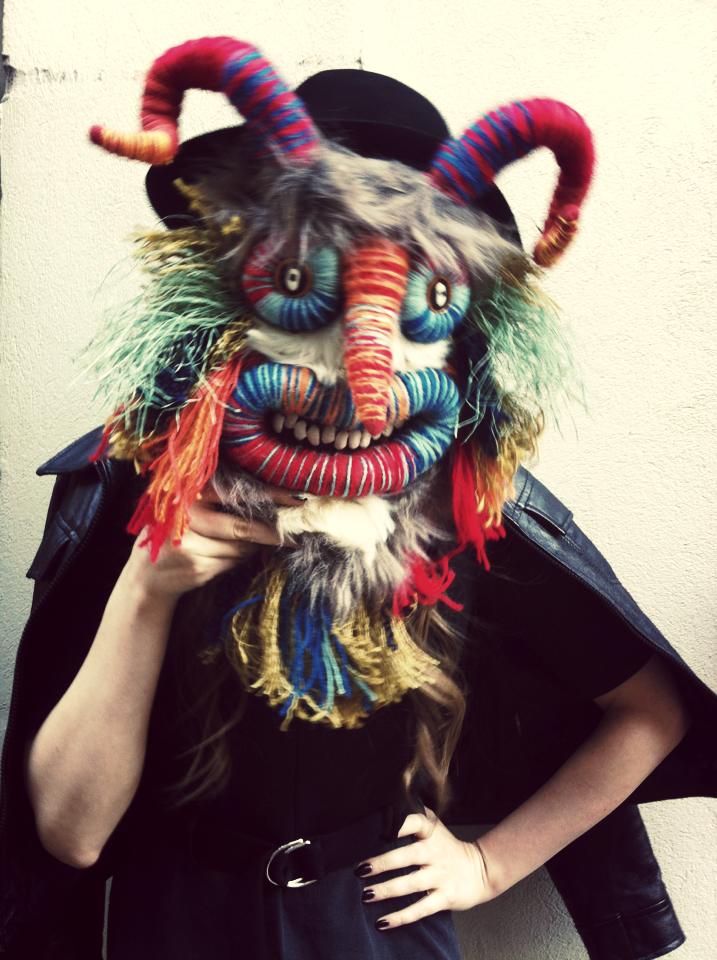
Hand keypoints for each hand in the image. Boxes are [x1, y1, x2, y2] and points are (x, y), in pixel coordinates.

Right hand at [123, 481, 301, 600]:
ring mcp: (191, 543)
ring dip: (250, 548)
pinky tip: (221, 557)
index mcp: (188, 494)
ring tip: (242, 545)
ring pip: (240, 547)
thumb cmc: (175, 536)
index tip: (295, 498)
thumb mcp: (188, 511)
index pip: (236, 492)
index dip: (268, 496)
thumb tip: (270, 505)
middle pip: (242, 526)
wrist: (145, 578)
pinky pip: (232, 561)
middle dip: (270, 532)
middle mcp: (188, 516)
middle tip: (292, 534)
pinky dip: (236, 560)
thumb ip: (218, 503)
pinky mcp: (198, 566)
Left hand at [355, 807, 497, 930]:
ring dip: (387, 890)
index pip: (415, 822)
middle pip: (407, 856)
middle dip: (382, 863)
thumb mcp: (435, 828)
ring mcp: (441, 876)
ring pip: (411, 884)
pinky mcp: (445, 897)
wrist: (481, 870)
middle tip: (360, 870)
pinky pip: (420, 908)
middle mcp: (436, 852)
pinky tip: (382, 922)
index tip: (379, 828)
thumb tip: (382, 813)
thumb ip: (413, 819)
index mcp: (431, 832)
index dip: (399, 824)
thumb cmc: (447, 848)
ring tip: (366, 895)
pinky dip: (401, 917)